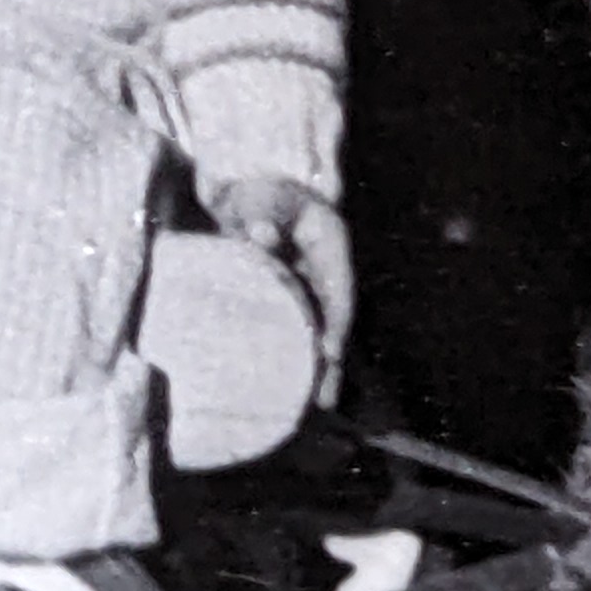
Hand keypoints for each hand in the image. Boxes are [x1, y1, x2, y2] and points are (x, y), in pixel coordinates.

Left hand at [206, 172, 353, 404]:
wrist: (251, 188)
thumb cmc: (262, 192)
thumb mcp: (266, 198)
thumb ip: (263, 215)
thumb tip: (260, 233)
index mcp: (330, 245)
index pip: (340, 289)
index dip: (338, 320)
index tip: (331, 350)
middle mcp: (327, 270)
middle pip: (335, 318)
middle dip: (332, 358)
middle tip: (325, 397)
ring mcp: (312, 284)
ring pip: (321, 328)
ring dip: (320, 363)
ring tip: (319, 402)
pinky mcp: (292, 294)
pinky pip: (301, 327)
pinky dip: (300, 352)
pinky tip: (295, 383)